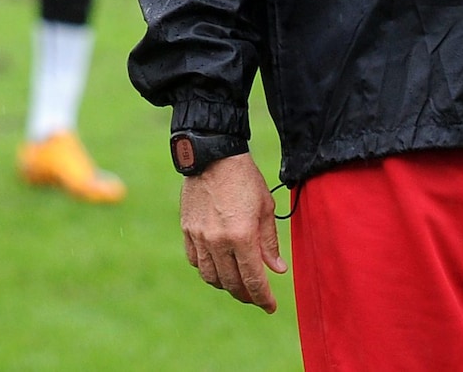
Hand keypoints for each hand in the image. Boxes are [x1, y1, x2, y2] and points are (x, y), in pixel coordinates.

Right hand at [181, 152, 286, 312]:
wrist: (212, 156)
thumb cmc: (244, 180)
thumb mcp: (265, 209)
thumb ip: (269, 242)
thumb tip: (276, 270)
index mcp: (241, 236)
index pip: (253, 280)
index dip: (263, 298)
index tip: (270, 307)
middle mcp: (218, 240)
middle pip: (231, 283)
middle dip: (246, 295)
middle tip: (256, 297)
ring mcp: (199, 236)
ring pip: (210, 276)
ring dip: (226, 285)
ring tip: (237, 284)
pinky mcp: (187, 228)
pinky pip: (195, 260)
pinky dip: (207, 269)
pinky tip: (218, 266)